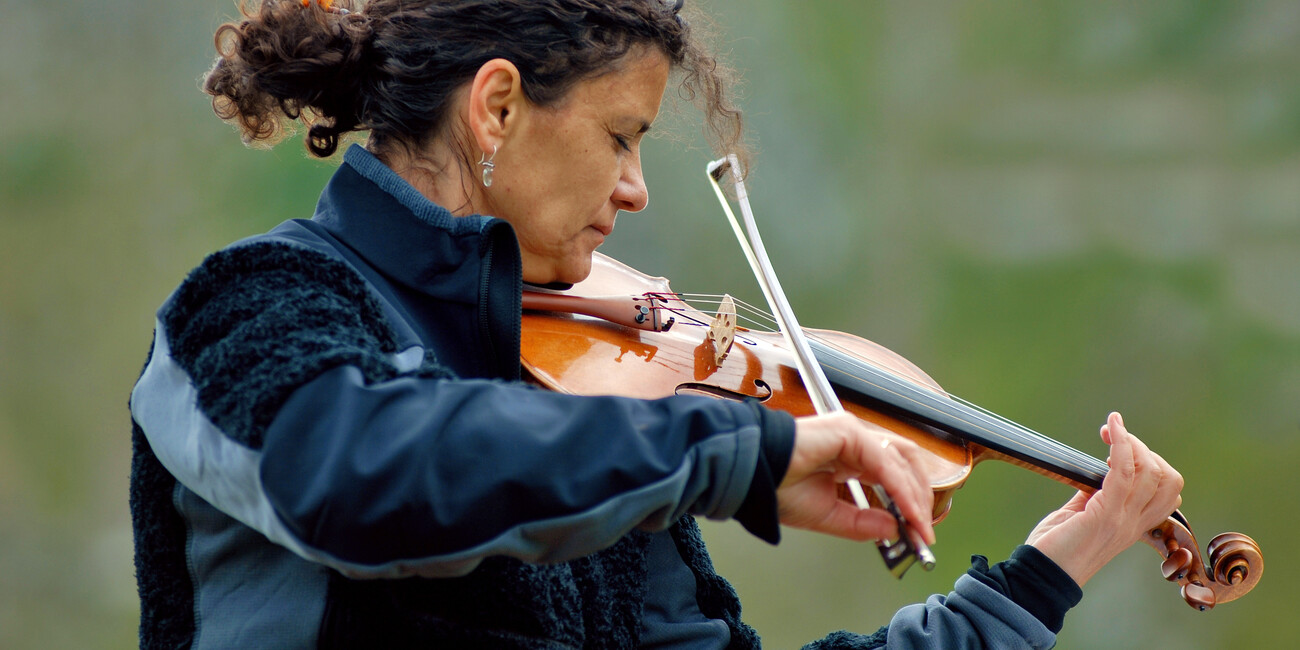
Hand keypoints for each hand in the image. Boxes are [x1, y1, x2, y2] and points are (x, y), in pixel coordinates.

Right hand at [778, 412, 935, 545]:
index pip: (893, 475)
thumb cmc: (777, 488)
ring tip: (918, 524)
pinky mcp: (848, 432)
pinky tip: (905, 511)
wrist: (752, 476)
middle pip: (906, 464)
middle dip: (920, 498)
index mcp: (849, 459)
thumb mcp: (828, 516)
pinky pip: (884, 462)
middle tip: (923, 531)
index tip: (918, 533)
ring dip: (915, 495)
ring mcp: (853, 434)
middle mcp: (855, 443)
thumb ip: (862, 523)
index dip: (910, 503)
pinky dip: (900, 489)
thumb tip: (894, 528)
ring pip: (901, 461)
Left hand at [1026, 412, 1182, 586]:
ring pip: (1151, 472)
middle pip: (1169, 480)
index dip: (1152, 463)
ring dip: (1131, 442)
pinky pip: (1124, 472)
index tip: (1119, 450)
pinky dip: (1121, 443)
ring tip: (1111, 429)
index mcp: (1133, 525)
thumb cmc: (1055, 547)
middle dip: (1146, 450)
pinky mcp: (1105, 514)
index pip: (1167, 492)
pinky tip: (1112, 429)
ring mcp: (1123, 520)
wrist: (1040, 574)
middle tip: (1115, 438)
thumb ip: (1092, 495)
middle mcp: (1134, 523)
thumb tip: (1093, 472)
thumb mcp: (1080, 516)